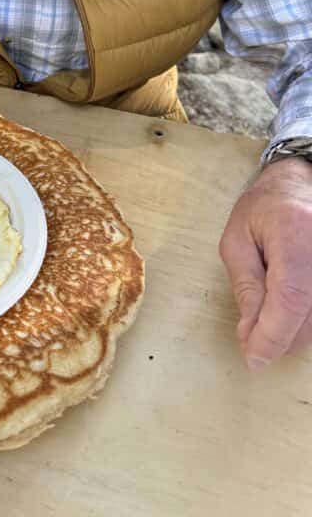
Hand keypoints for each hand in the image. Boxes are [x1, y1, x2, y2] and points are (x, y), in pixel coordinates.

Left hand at [219, 156, 311, 368]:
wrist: (300, 185)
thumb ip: (246, 287)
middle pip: (309, 317)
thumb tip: (250, 335)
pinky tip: (288, 309)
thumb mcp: (237, 240)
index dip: (272, 336)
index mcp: (295, 232)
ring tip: (269, 310)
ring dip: (292, 331)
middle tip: (251, 337)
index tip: (253, 358)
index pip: (290, 299)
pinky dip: (305, 321)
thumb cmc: (264, 208)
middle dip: (277, 337)